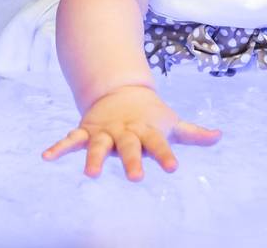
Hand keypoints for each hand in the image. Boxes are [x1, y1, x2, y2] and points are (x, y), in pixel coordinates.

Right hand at [42, 84, 220, 179]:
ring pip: (98, 146)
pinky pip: (71, 140)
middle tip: (136, 177)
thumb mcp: (170, 122)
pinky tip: (46, 157)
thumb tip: (220, 135)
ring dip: (93, 159)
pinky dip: (59, 147)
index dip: (166, 155)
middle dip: (131, 161)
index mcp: (147, 131)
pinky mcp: (86, 131)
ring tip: (90, 175)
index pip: (159, 145)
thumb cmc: (150, 115)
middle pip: (129, 147)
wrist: (119, 90)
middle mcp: (125, 132)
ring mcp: (104, 131)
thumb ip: (193, 133)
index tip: (173, 168)